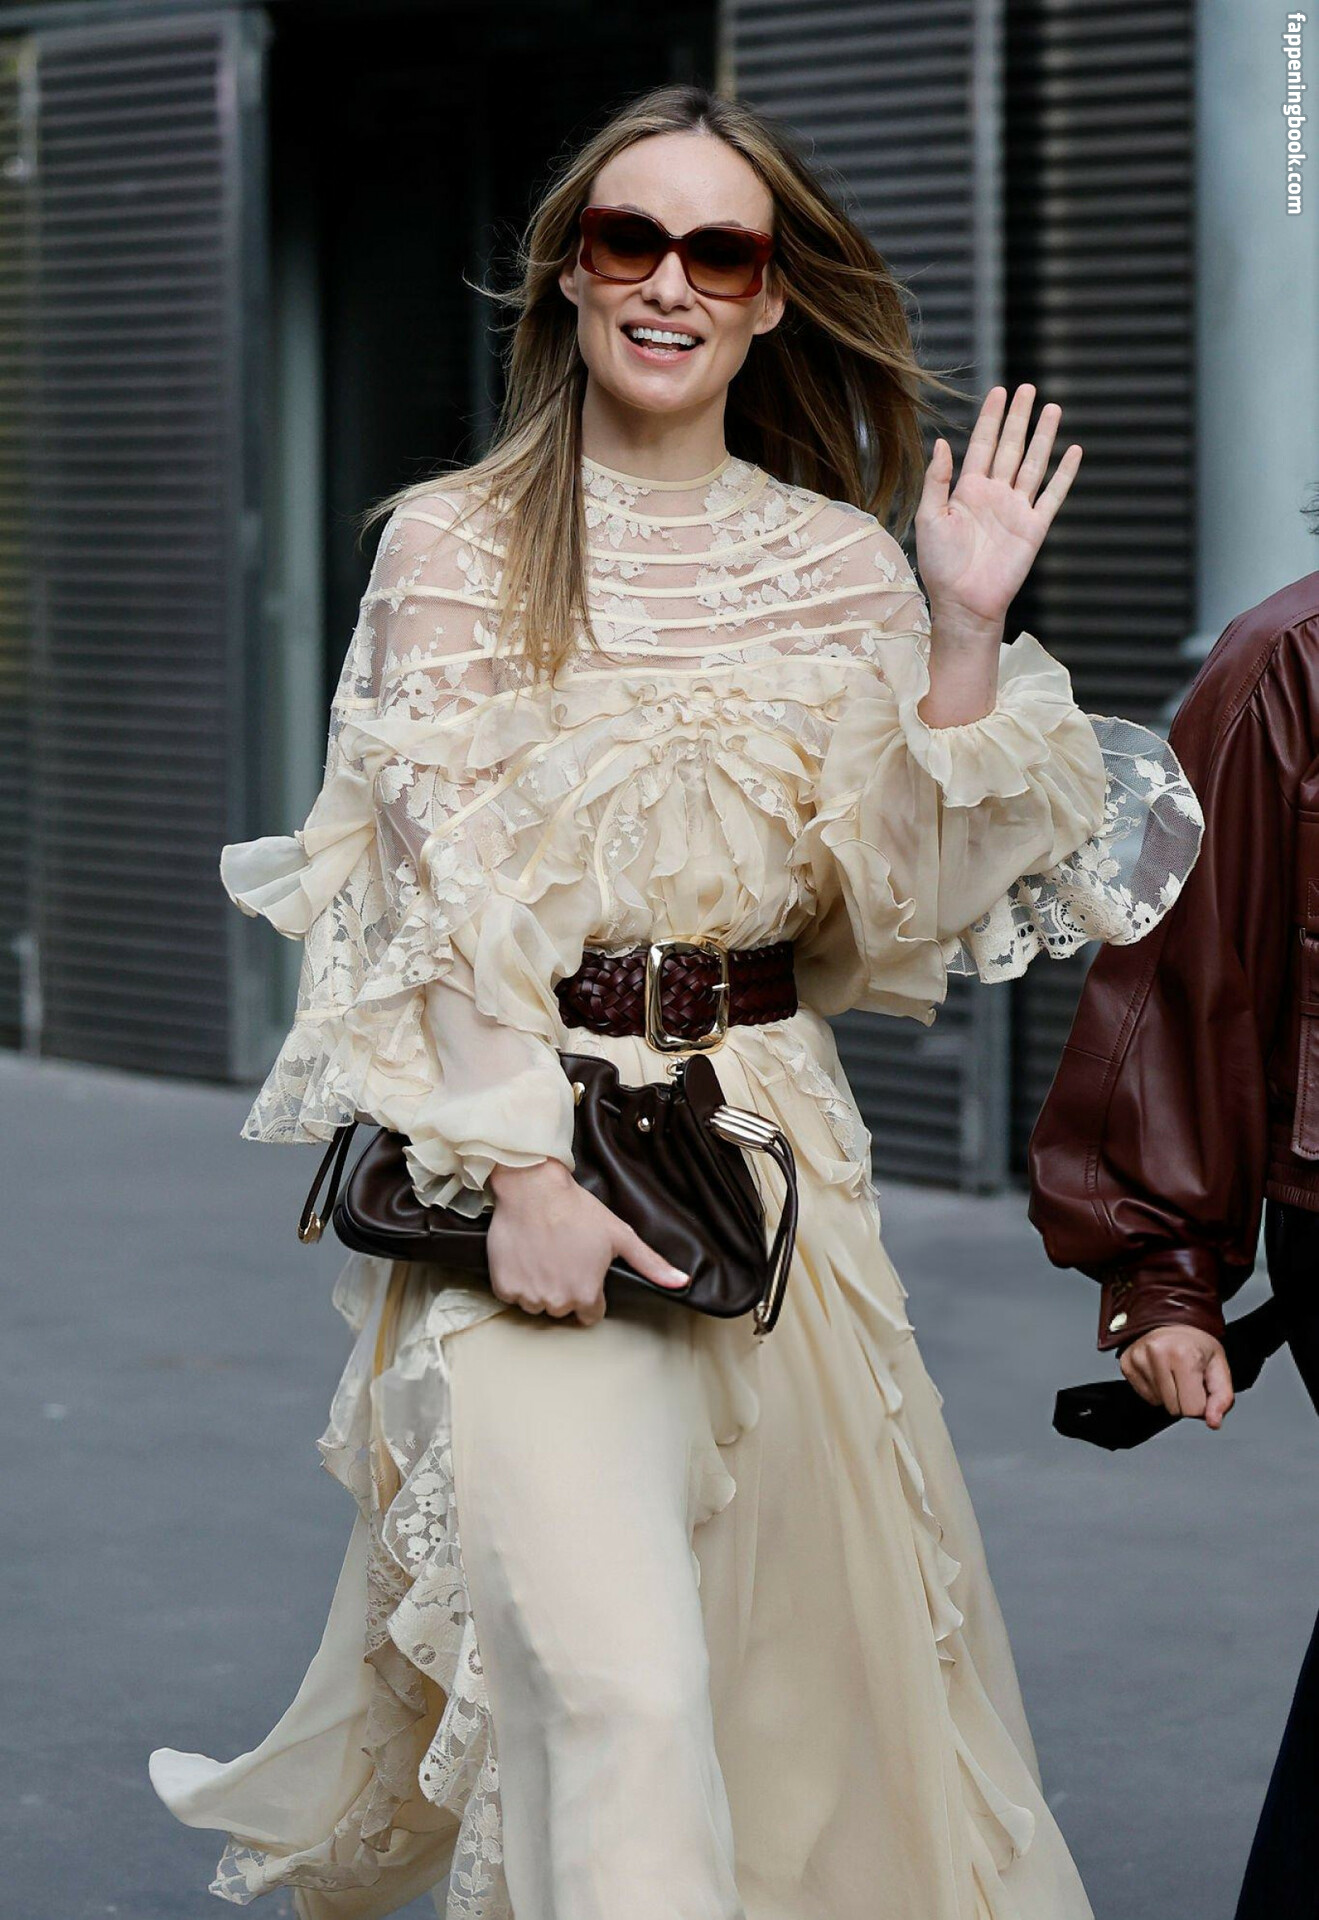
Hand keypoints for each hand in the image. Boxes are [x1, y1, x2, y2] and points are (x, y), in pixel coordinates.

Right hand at [486, 1159, 689, 1326]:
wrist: (533, 1189)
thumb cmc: (578, 1210)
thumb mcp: (620, 1235)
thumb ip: (650, 1264)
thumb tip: (681, 1282)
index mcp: (586, 1294)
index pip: (590, 1314)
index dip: (590, 1292)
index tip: (584, 1270)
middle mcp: (556, 1301)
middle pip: (563, 1308)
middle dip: (565, 1288)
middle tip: (564, 1256)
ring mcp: (528, 1296)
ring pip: (537, 1304)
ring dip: (540, 1286)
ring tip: (544, 1254)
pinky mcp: (503, 1286)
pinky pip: (512, 1295)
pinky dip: (517, 1280)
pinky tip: (526, 1256)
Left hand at [915, 383, 1081, 641]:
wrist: (963, 603)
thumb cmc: (940, 566)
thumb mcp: (930, 518)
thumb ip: (937, 481)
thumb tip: (942, 443)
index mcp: (967, 490)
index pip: (982, 445)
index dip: (990, 419)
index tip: (999, 392)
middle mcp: (995, 494)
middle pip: (1010, 447)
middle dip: (1019, 418)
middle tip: (1028, 389)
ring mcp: (1016, 509)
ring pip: (1034, 463)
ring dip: (1043, 436)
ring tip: (1052, 408)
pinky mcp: (1034, 527)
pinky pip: (1053, 495)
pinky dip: (1065, 474)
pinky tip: (1074, 451)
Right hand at [1120, 1325, 1235, 1429]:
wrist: (1170, 1318)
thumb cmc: (1195, 1342)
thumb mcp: (1219, 1365)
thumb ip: (1222, 1397)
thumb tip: (1213, 1422)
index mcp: (1183, 1355)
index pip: (1192, 1409)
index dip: (1201, 1403)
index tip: (1200, 1386)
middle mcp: (1157, 1355)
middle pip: (1174, 1409)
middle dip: (1185, 1399)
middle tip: (1187, 1378)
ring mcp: (1138, 1359)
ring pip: (1159, 1404)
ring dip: (1169, 1395)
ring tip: (1174, 1372)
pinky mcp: (1126, 1364)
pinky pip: (1145, 1396)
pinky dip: (1155, 1390)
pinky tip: (1160, 1372)